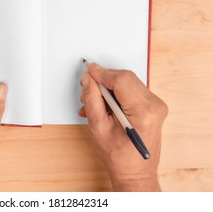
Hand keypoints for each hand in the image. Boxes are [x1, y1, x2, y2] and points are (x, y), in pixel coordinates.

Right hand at [79, 62, 167, 190]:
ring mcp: (156, 105)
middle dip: (104, 80)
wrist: (135, 173)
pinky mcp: (153, 106)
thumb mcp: (98, 128)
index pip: (121, 79)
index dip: (102, 73)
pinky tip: (104, 105)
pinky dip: (116, 94)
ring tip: (94, 103)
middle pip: (125, 78)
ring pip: (128, 82)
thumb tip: (88, 80)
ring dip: (108, 88)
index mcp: (143, 112)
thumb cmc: (119, 157)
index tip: (88, 71)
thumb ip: (92, 100)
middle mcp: (154, 105)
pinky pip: (132, 90)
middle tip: (88, 89)